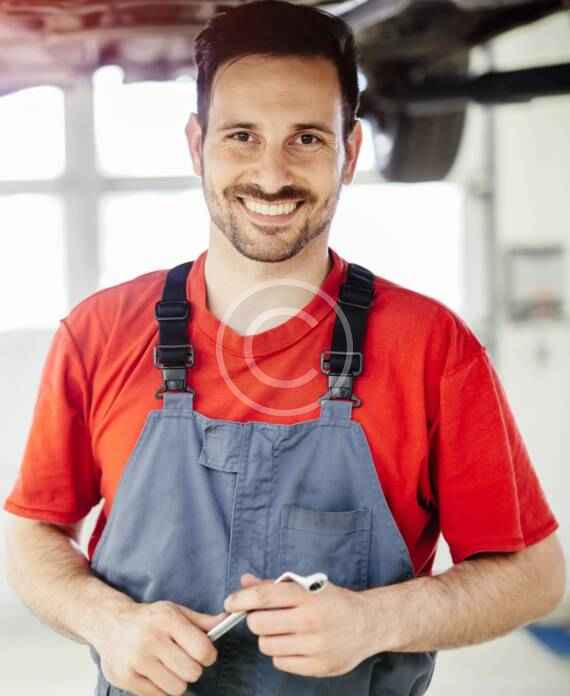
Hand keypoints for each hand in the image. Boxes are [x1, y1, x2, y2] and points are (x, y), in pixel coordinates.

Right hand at [96, 600, 224, 695]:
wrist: (110, 623)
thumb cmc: (150, 619)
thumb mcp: (175, 612)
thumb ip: (201, 621)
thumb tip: (226, 620)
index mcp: (167, 619)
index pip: (201, 649)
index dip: (208, 655)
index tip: (204, 654)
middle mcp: (151, 638)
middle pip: (192, 672)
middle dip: (193, 668)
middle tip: (184, 661)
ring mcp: (136, 660)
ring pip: (177, 688)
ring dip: (177, 681)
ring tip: (169, 667)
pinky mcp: (125, 677)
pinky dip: (161, 688)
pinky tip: (155, 673)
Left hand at [224, 573, 369, 677]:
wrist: (368, 624)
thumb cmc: (333, 601)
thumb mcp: (307, 585)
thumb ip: (273, 585)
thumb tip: (244, 582)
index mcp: (307, 595)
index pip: (264, 597)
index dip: (241, 600)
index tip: (230, 602)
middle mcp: (310, 620)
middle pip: (259, 624)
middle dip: (256, 620)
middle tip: (265, 617)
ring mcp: (314, 645)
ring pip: (266, 645)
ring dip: (268, 638)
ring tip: (283, 631)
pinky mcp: (317, 666)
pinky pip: (280, 662)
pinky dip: (281, 654)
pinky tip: (294, 644)